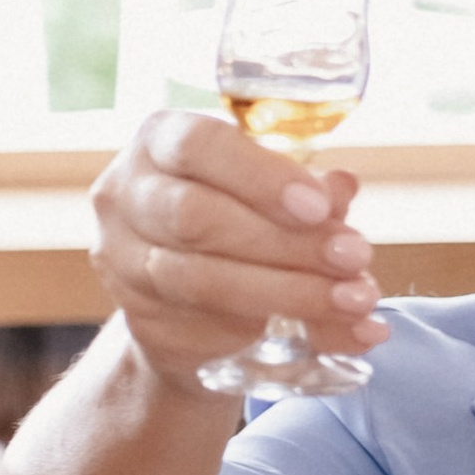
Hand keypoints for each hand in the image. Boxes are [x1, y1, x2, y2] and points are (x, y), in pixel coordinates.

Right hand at [89, 109, 385, 391]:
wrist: (185, 293)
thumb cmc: (237, 217)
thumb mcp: (275, 193)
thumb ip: (309, 192)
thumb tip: (341, 191)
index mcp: (159, 141)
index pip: (198, 146)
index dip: (260, 177)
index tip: (318, 207)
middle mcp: (125, 194)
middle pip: (194, 217)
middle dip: (282, 242)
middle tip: (352, 258)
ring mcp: (121, 259)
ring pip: (199, 279)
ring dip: (286, 292)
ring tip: (353, 301)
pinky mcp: (138, 317)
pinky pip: (202, 327)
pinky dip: (271, 331)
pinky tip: (325, 332)